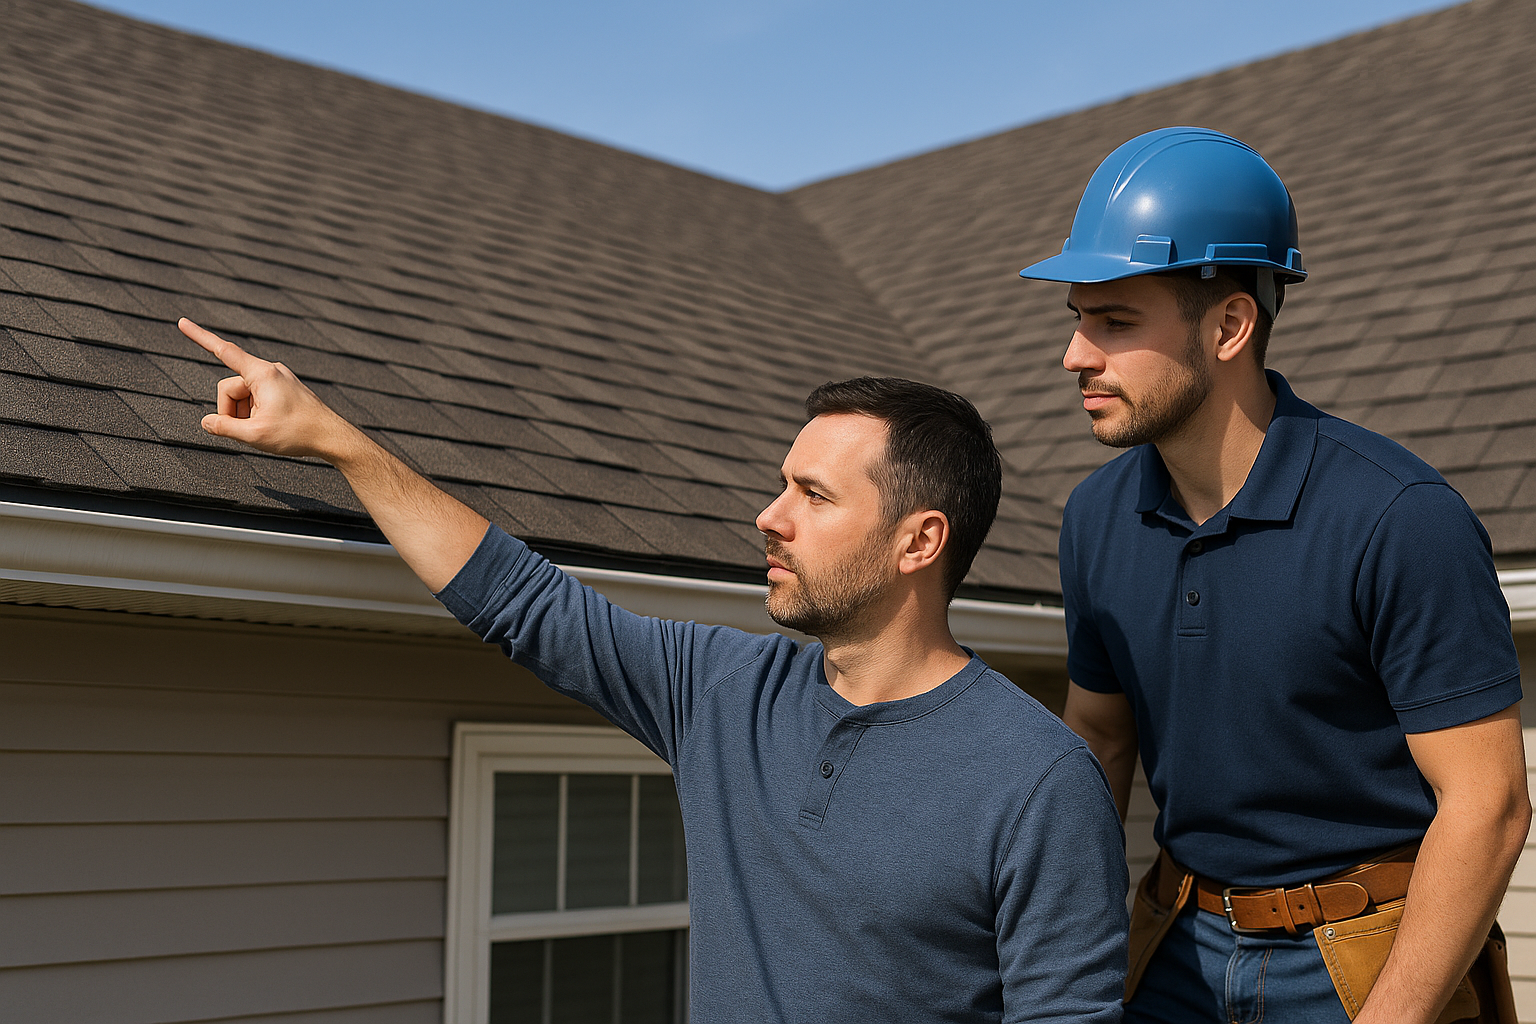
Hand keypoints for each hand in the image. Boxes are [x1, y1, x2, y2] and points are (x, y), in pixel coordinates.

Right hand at [179, 318, 363, 464]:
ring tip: (267, 429)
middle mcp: (270, 370)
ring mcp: (277, 379)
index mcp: (262, 374)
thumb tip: (207, 422)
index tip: (181, 322)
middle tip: (250, 431)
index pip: (224, 351)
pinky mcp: (282, 389)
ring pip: (243, 396)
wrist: (332, 437)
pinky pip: (257, 399)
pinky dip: (256, 414)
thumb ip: (224, 428)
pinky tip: (273, 426)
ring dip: (245, 415)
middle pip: (230, 388)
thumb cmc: (298, 433)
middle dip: (231, 411)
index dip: (200, 337)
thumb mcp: (255, 435)